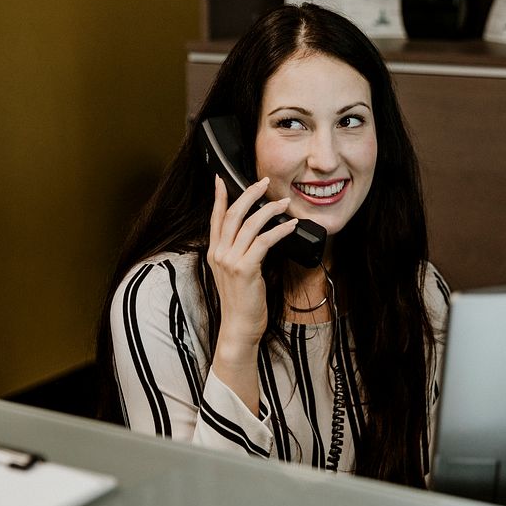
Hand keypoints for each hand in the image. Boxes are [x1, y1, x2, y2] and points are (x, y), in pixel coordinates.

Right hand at [207, 175, 297, 379]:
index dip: (218, 197)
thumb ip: (238, 253)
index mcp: (215, 252)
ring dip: (269, 209)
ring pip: (249, 224)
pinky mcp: (245, 269)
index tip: (221, 180)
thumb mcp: (234, 273)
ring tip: (284, 202)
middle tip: (264, 182)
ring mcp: (230, 261)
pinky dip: (279, 230)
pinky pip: (263, 241)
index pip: (215, 218)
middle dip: (249, 194)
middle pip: (233, 214)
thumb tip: (254, 234)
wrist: (239, 326)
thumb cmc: (241, 301)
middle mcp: (219, 254)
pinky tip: (290, 225)